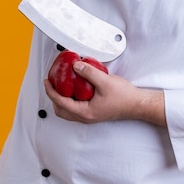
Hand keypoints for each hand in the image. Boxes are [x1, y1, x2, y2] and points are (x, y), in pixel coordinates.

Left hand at [44, 61, 165, 126]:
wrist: (137, 104)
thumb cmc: (124, 97)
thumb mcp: (105, 81)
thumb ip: (89, 72)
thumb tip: (75, 66)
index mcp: (85, 112)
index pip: (61, 102)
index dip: (51, 91)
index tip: (46, 81)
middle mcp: (85, 116)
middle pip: (61, 110)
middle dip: (53, 96)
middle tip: (52, 83)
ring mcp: (90, 115)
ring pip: (68, 111)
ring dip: (61, 98)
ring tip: (61, 84)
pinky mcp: (94, 112)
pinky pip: (76, 108)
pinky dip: (70, 99)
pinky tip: (75, 87)